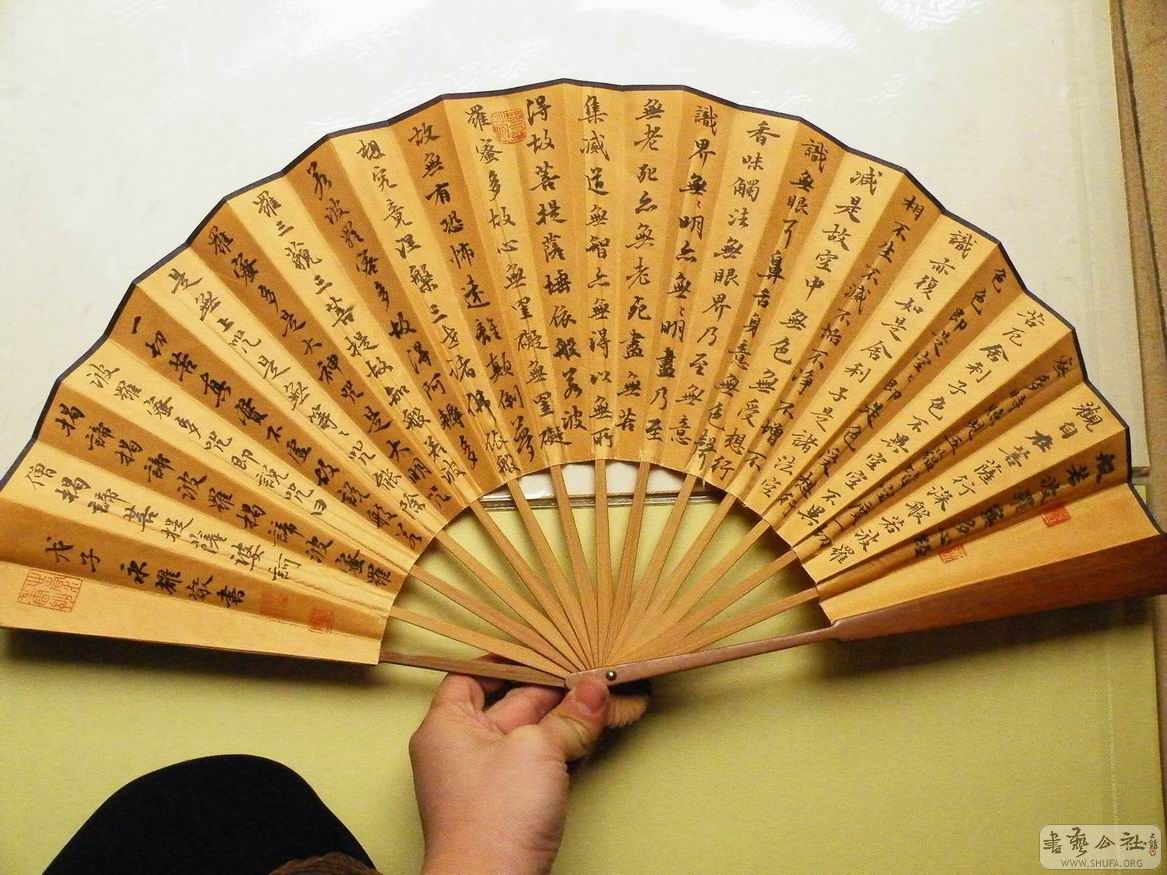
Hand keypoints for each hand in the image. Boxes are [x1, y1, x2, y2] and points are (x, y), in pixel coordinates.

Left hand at [409, 672, 609, 874]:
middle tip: (588, 668)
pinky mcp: (511, 803)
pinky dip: (564, 745)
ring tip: (600, 693)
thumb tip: (595, 689)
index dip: (505, 659)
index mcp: (447, 726)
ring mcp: (487, 778)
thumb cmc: (493, 819)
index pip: (470, 676)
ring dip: (563, 716)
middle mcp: (462, 748)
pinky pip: (539, 761)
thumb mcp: (536, 750)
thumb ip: (568, 716)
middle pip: (508, 702)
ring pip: (529, 732)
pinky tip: (592, 731)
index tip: (540, 645)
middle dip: (550, 686)